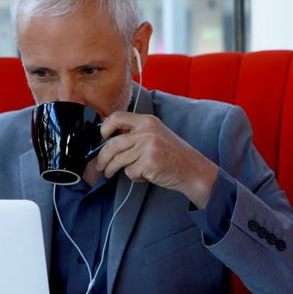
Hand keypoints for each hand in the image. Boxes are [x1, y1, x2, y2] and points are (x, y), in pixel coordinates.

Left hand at [95, 111, 218, 208]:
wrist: (192, 169)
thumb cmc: (172, 154)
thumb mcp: (155, 135)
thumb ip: (135, 133)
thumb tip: (108, 138)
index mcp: (147, 121)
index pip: (116, 117)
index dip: (104, 128)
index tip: (101, 138)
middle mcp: (146, 131)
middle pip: (112, 143)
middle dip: (102, 157)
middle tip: (100, 165)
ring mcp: (147, 146)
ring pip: (118, 160)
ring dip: (112, 169)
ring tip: (110, 173)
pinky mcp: (148, 162)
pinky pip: (129, 172)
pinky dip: (134, 176)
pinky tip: (144, 175)